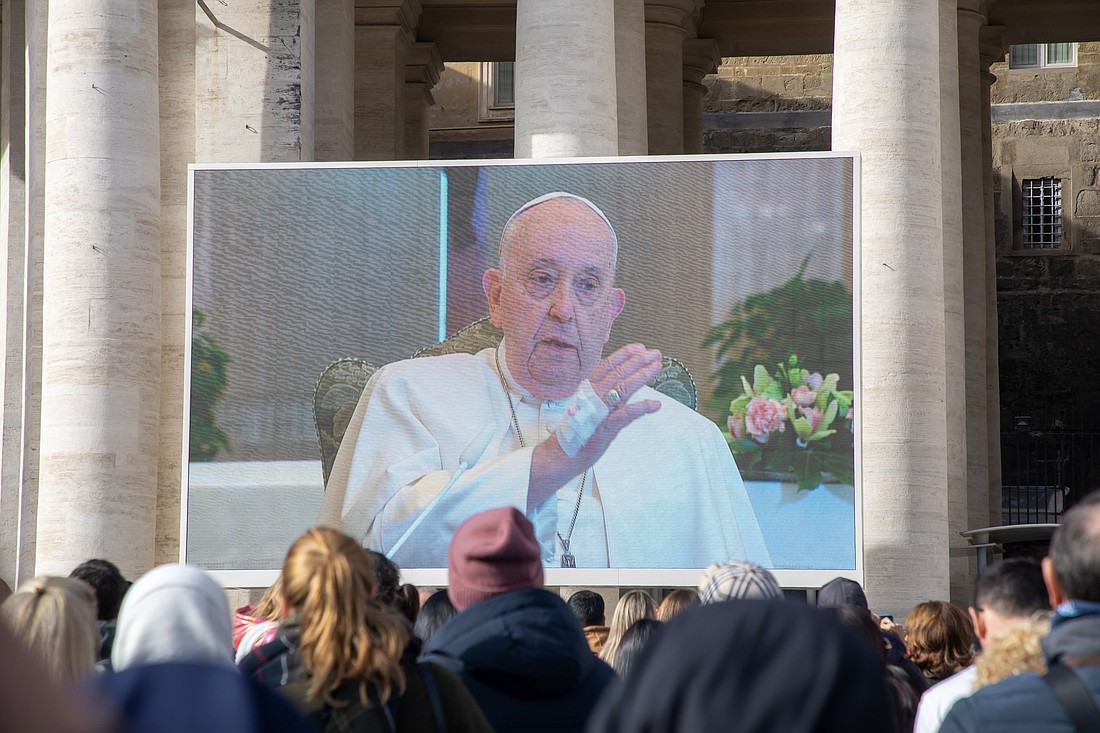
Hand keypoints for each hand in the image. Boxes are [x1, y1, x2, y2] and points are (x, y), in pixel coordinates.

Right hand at [528, 344, 662, 509]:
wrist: (560, 456)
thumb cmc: (575, 434)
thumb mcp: (589, 410)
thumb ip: (606, 398)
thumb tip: (624, 387)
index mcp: (587, 391)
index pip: (606, 367)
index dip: (623, 356)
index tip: (638, 347)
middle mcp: (592, 397)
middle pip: (618, 374)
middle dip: (638, 361)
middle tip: (654, 353)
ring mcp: (599, 412)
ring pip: (622, 389)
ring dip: (641, 376)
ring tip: (656, 367)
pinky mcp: (605, 429)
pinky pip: (625, 415)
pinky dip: (640, 408)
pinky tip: (654, 404)